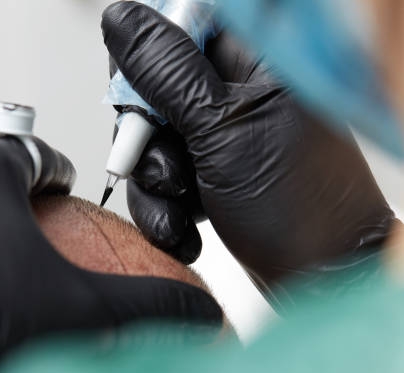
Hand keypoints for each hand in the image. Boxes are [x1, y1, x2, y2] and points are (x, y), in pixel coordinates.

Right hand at [102, 2, 397, 304]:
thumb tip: (123, 20)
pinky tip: (184, 226)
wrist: (316, 280)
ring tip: (181, 208)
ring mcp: (220, 133)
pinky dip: (164, 204)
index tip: (141, 99)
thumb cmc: (297, 207)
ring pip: (151, 136)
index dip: (145, 59)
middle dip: (146, 136)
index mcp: (255, 59)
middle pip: (153, 86)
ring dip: (154, 181)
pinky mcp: (209, 169)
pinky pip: (162, 173)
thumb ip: (167, 72)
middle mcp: (235, 92)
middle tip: (168, 167)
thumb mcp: (223, 130)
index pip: (179, 24)